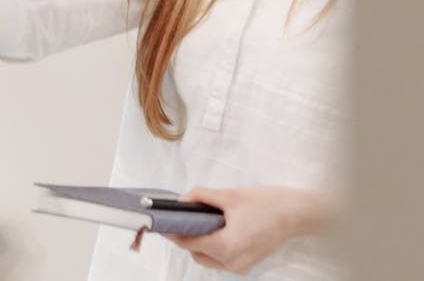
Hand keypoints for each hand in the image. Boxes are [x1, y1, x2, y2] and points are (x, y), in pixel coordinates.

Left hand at [166, 186, 334, 273]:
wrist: (299, 214)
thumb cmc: (269, 204)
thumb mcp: (229, 195)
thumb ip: (200, 197)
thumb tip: (181, 201)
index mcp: (227, 246)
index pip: (189, 242)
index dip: (173, 231)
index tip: (162, 222)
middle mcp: (232, 261)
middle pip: (196, 252)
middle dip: (186, 236)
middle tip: (181, 217)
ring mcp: (241, 266)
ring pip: (207, 258)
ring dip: (199, 242)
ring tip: (200, 221)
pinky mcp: (247, 264)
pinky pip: (221, 258)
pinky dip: (214, 246)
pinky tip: (216, 229)